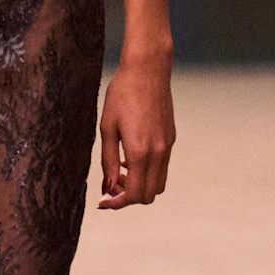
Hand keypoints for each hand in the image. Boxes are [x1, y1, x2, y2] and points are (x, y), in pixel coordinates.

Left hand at [98, 52, 174, 208]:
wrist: (147, 70)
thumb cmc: (121, 95)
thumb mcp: (107, 128)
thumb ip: (108, 161)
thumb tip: (108, 187)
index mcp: (140, 152)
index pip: (134, 195)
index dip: (117, 203)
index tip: (103, 201)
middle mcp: (158, 153)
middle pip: (149, 195)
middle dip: (129, 197)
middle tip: (110, 185)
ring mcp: (167, 146)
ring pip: (159, 184)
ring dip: (140, 185)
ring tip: (121, 170)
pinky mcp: (171, 138)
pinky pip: (162, 167)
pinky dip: (148, 172)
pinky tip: (131, 156)